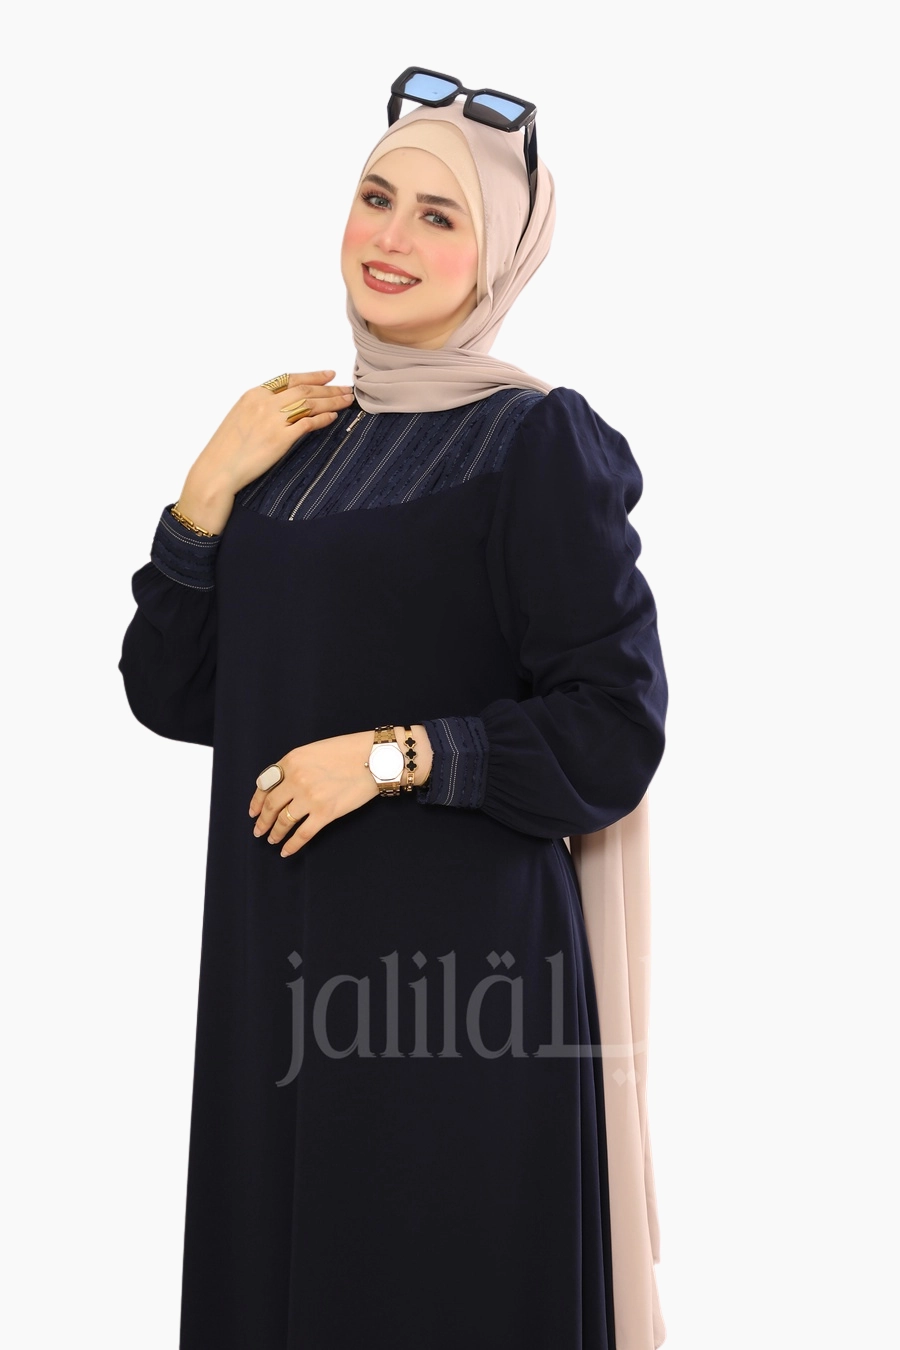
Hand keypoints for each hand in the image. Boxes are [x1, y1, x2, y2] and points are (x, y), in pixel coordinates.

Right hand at [177, 370, 355, 534]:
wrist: (217, 470)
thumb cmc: (227, 449)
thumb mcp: (241, 418)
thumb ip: (262, 408)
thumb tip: (284, 408)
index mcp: (254, 394)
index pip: (290, 379)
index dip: (313, 376)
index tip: (330, 375)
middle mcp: (264, 403)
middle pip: (305, 390)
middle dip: (329, 389)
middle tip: (348, 390)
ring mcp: (273, 420)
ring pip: (309, 404)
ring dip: (332, 401)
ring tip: (347, 401)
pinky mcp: (280, 438)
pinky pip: (307, 424)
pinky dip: (323, 419)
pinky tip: (334, 418)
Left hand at [248, 729, 380, 856]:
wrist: (375, 758)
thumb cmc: (348, 751)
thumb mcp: (314, 750)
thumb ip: (295, 766)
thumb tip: (283, 785)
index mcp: (291, 760)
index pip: (265, 784)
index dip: (257, 801)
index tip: (253, 811)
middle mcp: (296, 779)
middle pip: (271, 806)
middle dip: (262, 821)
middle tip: (258, 830)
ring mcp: (310, 797)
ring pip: (284, 821)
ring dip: (275, 833)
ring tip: (271, 840)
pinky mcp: (325, 813)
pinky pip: (303, 834)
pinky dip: (292, 845)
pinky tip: (286, 851)